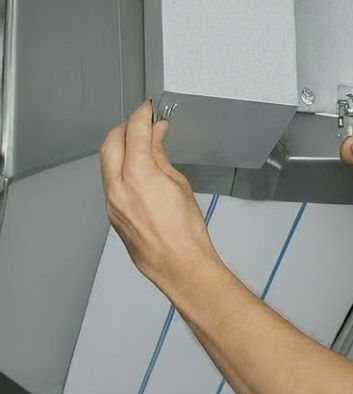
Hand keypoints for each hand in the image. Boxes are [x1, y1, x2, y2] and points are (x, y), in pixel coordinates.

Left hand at [100, 99, 219, 285]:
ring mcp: (110, 200)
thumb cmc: (186, 234)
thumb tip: (155, 138)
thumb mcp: (179, 185)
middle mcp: (117, 186)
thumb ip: (161, 157)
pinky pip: (110, 181)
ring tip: (142, 147)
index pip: (134, 132)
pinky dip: (120, 168)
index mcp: (138, 174)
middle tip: (142, 124)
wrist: (179, 264)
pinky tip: (137, 171)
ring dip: (120, 147)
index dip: (142, 115)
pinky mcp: (111, 212)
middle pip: (111, 142)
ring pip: (107, 161)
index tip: (148, 110)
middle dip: (125, 128)